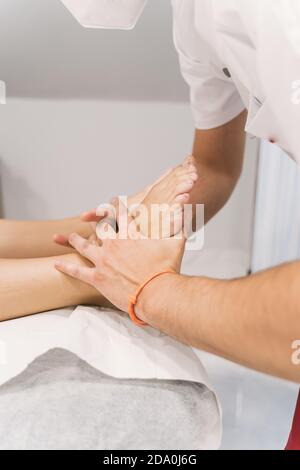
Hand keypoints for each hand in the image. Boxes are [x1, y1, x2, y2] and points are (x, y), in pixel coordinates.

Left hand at [54, 201, 185, 313]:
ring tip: (68, 237)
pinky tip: (58, 263)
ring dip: (75, 240)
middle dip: (94, 223)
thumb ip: (180, 223)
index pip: (120, 213)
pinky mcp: (96, 278)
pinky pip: (77, 270)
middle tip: (87, 218)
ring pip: (84, 246)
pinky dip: (66, 266)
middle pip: (98, 228)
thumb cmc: (166, 269)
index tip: (112, 201)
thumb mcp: (176, 242)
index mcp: (129, 233)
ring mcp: (102, 260)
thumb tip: (187, 208)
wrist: (156, 293)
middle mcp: (113, 243)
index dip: (116, 206)